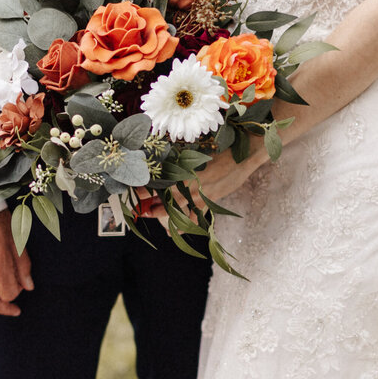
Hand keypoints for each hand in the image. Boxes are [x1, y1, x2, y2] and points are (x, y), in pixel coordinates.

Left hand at [142, 145, 262, 225]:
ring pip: (175, 207)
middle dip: (150, 204)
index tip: (134, 192)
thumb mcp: (196, 150)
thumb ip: (181, 159)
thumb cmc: (220, 147)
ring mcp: (198, 193)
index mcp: (181, 167)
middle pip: (163, 197)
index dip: (144, 188)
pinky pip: (194, 216)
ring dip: (162, 213)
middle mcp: (187, 182)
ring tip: (151, 215)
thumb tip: (167, 163)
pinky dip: (186, 225)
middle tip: (140, 209)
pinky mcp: (209, 199)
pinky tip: (178, 231)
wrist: (243, 154)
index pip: (157, 181)